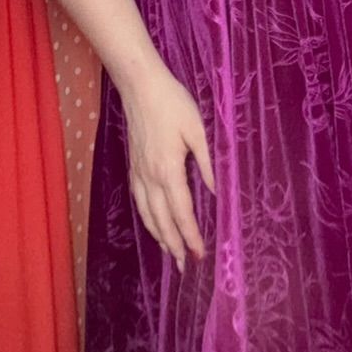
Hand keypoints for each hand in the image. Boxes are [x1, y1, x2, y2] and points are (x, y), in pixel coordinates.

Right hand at [118, 60, 214, 270]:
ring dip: (159, 236)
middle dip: (175, 245)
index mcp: (168, 170)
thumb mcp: (197, 129)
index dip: (191, 235)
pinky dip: (146, 219)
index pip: (181, 212)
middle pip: (162, 220)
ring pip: (147, 214)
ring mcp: (138, 172)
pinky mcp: (133, 165)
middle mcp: (150, 177)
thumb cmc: (173, 103)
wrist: (140, 85)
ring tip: (171, 254)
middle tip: (187, 266)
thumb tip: (218, 191)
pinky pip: (139, 201)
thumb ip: (208, 162)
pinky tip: (152, 224)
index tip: (200, 253)